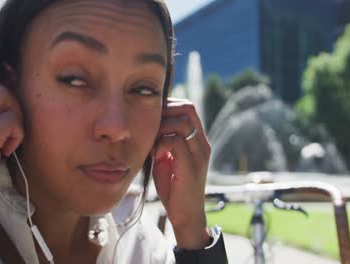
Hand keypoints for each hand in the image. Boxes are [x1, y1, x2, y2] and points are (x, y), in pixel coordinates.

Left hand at [152, 98, 210, 249]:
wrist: (186, 216)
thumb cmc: (173, 188)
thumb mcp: (166, 159)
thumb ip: (162, 142)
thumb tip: (147, 126)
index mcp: (197, 140)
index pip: (188, 108)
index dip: (168, 106)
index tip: (151, 116)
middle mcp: (202, 144)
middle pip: (188, 109)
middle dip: (165, 111)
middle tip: (149, 124)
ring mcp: (199, 154)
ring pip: (182, 123)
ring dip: (162, 127)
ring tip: (153, 141)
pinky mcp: (192, 167)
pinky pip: (176, 142)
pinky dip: (161, 143)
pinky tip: (155, 155)